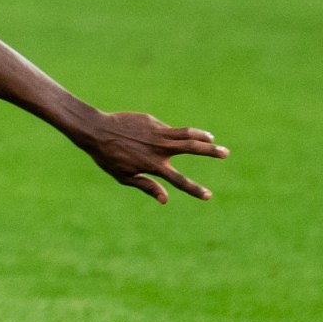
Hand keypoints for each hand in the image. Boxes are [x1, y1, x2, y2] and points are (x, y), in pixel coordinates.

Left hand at [77, 112, 228, 202]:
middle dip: (211, 151)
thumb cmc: (108, 157)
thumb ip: (147, 186)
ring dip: (202, 136)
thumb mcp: (124, 177)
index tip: (208, 196)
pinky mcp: (152, 121)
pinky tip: (172, 136)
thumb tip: (166, 200)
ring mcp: (157, 132)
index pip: (179, 181)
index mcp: (153, 165)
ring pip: (186, 133)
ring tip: (212, 139)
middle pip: (193, 148)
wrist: (96, 130)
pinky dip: (174, 133)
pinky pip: (168, 129)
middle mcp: (159, 148)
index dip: (195, 189)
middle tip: (226, 153)